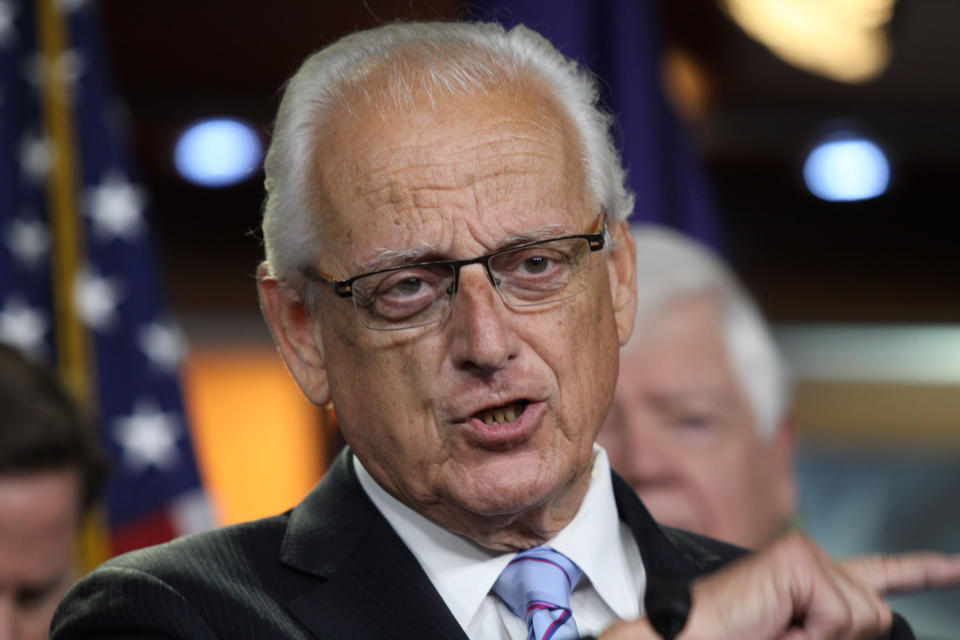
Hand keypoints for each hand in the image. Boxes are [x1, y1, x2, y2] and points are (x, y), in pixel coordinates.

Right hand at [600, 532, 959, 639]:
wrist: (691, 639)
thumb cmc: (738, 639)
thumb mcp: (803, 639)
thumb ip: (838, 628)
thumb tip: (873, 612)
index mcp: (815, 582)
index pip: (876, 574)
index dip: (919, 572)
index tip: (955, 567)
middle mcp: (812, 560)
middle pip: (874, 614)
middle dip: (839, 639)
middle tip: (786, 635)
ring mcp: (803, 553)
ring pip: (861, 616)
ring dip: (821, 638)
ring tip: (777, 629)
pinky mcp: (795, 559)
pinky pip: (837, 612)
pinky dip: (811, 632)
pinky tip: (778, 620)